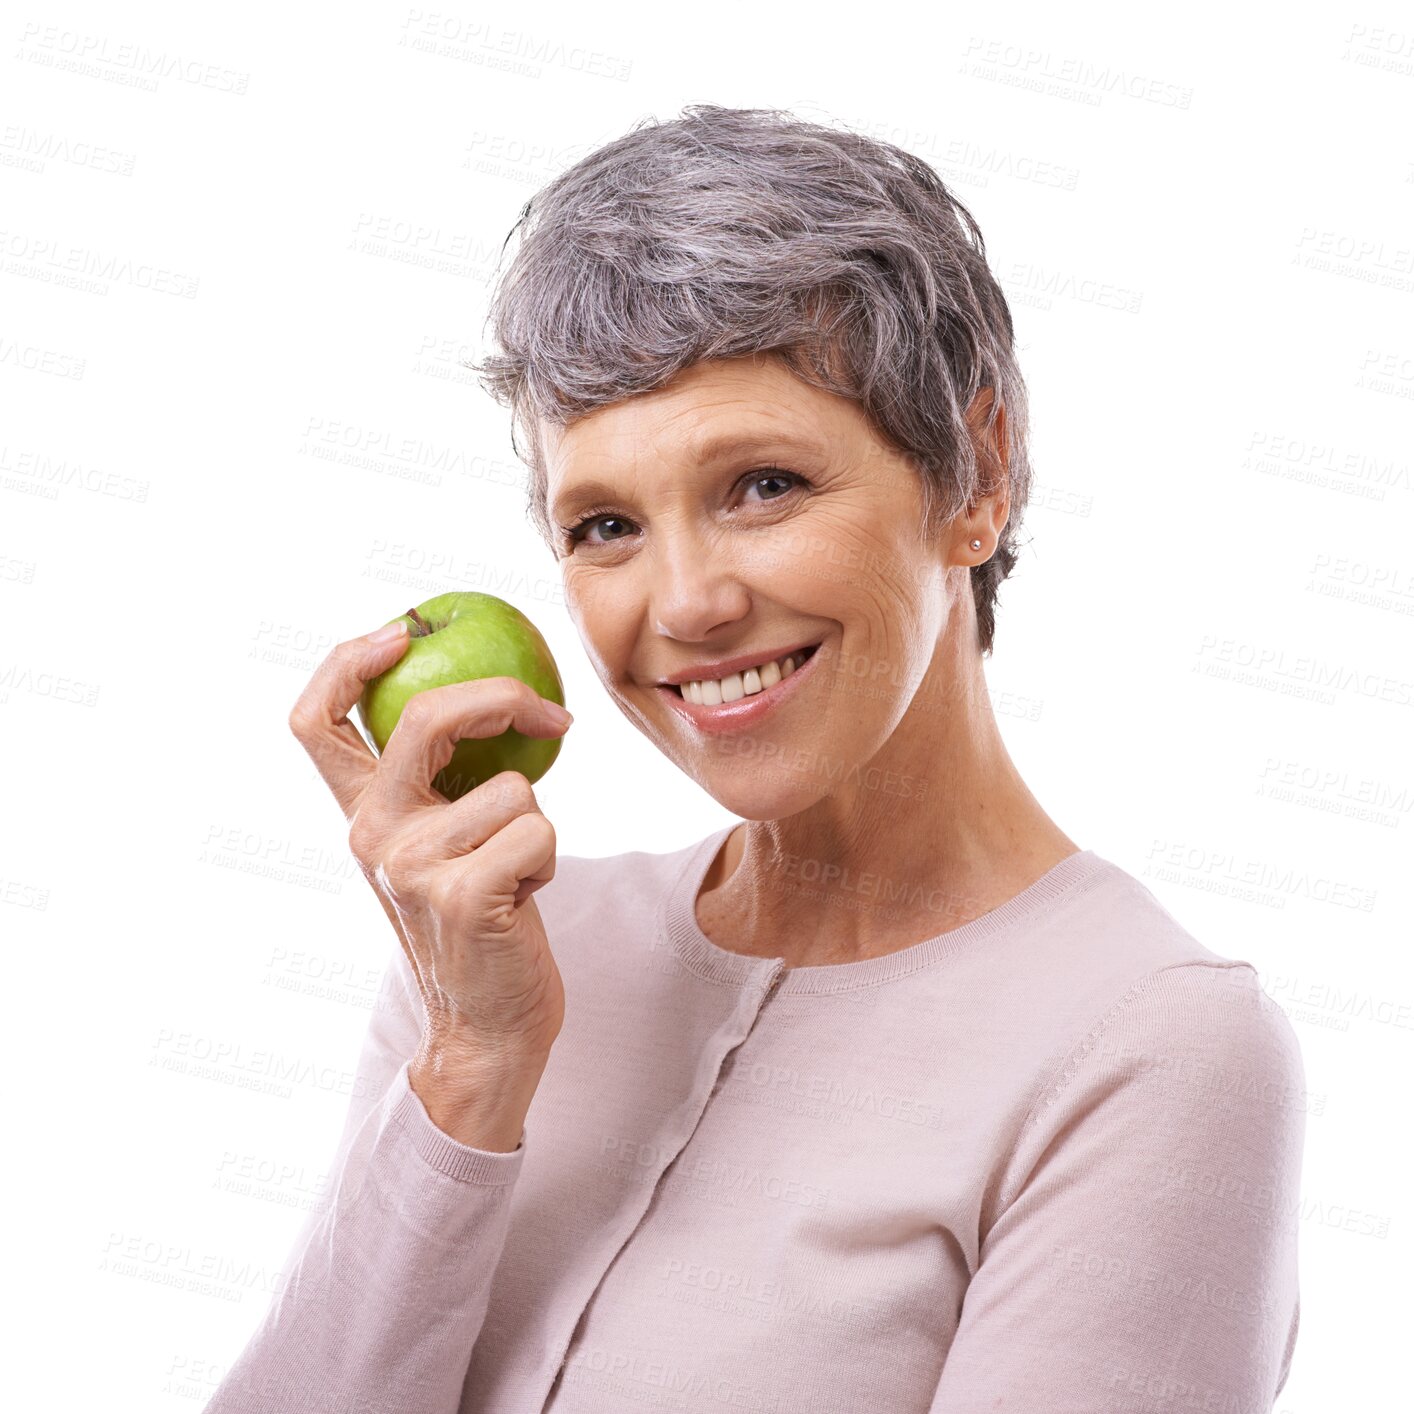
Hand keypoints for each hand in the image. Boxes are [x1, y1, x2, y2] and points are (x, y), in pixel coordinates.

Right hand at [288, 622, 572, 1065]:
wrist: (486, 1030)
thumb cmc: (480, 926)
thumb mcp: (440, 848)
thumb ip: (441, 785)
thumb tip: (498, 697)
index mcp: (361, 816)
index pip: (316, 721)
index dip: (349, 661)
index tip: (405, 630)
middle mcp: (372, 835)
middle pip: (422, 717)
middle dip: (499, 697)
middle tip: (550, 716)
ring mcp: (412, 867)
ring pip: (512, 788)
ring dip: (538, 825)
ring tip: (516, 874)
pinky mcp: (462, 897)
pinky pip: (539, 831)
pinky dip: (550, 860)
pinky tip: (525, 900)